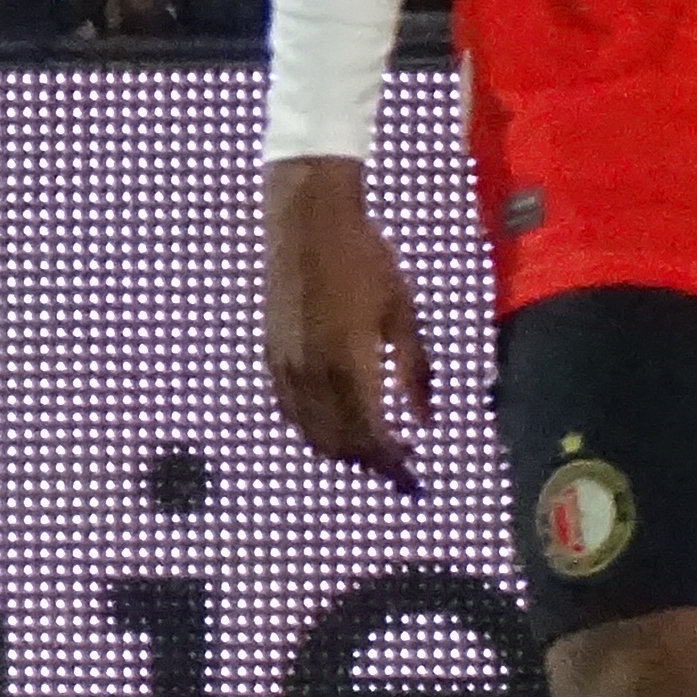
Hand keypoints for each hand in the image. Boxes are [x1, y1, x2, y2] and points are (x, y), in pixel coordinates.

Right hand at [262, 153, 431, 488]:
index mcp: (351, 365)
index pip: (372, 438)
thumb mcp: (404, 313)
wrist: (308, 223)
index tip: (414, 473)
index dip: (393, 464)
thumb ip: (415, 372)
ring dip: (342, 450)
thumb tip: (426, 422)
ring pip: (311, 435)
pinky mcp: (270, 358)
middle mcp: (313, 376)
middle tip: (398, 462)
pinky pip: (291, 413)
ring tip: (371, 446)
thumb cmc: (366, 261)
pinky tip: (334, 423)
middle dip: (370, 462)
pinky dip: (314, 430)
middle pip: (340, 445)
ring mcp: (286, 369)